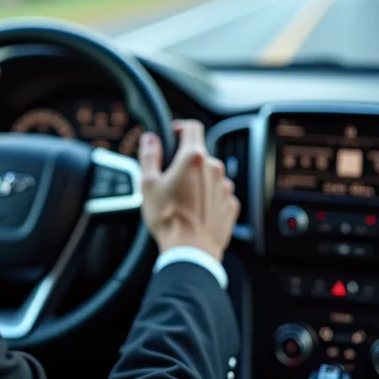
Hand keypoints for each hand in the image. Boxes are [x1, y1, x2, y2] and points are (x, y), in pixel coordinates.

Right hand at [138, 120, 239, 263]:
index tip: (174, 134)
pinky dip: (208, 196)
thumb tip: (150, 139)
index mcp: (193, 158)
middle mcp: (213, 169)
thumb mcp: (148, 184)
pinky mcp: (230, 204)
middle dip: (186, 160)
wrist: (191, 251)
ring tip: (183, 198)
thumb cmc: (169, 219)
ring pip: (210, 174)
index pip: (192, 127)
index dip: (181, 127)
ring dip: (198, 180)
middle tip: (171, 177)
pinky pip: (218, 193)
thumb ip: (149, 156)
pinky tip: (195, 209)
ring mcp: (224, 187)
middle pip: (200, 154)